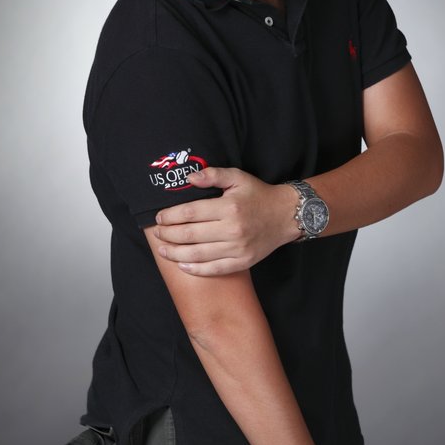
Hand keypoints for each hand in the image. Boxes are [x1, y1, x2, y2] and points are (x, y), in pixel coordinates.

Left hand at [152, 166, 299, 274]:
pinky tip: (183, 265)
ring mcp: (238, 248)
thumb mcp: (238, 177)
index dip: (170, 216)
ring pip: (198, 254)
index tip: (159, 217)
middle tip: (158, 234)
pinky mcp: (243, 261)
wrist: (286, 215)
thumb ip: (213, 175)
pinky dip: (196, 269)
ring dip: (176, 254)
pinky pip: (214, 269)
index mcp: (228, 207)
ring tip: (163, 251)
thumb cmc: (258, 195)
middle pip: (190, 235)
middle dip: (168, 235)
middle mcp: (232, 229)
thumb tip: (190, 178)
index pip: (190, 213)